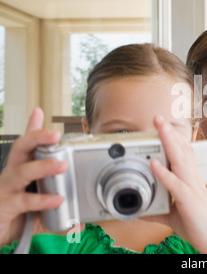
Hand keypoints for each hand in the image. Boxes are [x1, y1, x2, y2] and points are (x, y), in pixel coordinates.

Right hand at [0, 108, 66, 246]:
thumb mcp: (39, 202)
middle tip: (56, 134)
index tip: (39, 112)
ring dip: (42, 166)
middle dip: (37, 138)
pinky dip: (42, 200)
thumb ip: (57, 198)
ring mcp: (6, 189)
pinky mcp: (5, 206)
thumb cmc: (16, 212)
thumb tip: (78, 216)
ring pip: (22, 172)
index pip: (25, 144)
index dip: (32, 129)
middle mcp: (11, 175)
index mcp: (20, 168)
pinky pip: (24, 200)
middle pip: (19, 148)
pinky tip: (57, 199)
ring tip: (61, 165)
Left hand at [144, 115, 206, 253]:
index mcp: (190, 180)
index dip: (173, 138)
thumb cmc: (200, 227)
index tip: (162, 126)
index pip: (183, 154)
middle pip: (181, 150)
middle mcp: (192, 180)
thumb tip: (142, 211)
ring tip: (159, 128)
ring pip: (180, 160)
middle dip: (169, 132)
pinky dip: (164, 173)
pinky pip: (175, 184)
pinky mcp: (189, 201)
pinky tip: (154, 164)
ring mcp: (192, 188)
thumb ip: (159, 211)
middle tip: (158, 118)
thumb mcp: (175, 217)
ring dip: (168, 143)